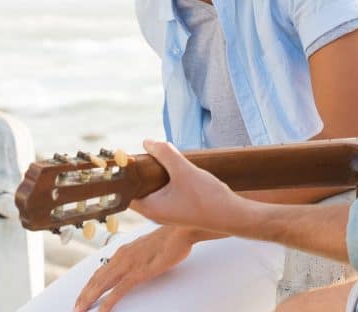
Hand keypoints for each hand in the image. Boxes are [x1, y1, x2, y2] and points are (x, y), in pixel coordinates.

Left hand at [72, 225, 197, 311]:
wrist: (180, 231)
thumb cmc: (169, 239)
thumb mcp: (148, 248)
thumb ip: (137, 256)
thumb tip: (134, 264)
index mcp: (123, 251)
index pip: (100, 271)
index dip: (88, 285)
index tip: (82, 295)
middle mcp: (122, 256)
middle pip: (96, 279)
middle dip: (84, 294)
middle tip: (76, 307)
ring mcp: (129, 264)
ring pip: (102, 284)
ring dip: (89, 298)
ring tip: (81, 309)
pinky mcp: (139, 272)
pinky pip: (119, 290)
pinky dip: (108, 302)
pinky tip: (101, 311)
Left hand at [129, 139, 243, 231]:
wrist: (232, 215)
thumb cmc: (206, 197)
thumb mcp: (183, 170)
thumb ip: (165, 154)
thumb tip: (147, 142)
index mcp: (150, 208)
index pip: (126, 192)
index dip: (125, 175)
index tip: (131, 159)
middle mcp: (155, 213)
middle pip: (139, 189)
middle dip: (143, 171)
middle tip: (150, 155)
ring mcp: (167, 213)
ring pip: (153, 190)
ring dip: (157, 175)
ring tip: (164, 160)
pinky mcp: (179, 210)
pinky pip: (165, 193)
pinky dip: (166, 181)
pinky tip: (177, 169)